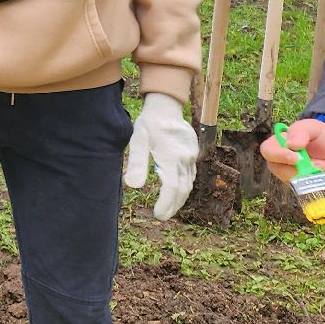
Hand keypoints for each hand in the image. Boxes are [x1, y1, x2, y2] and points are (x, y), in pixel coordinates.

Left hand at [124, 93, 197, 219]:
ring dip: (180, 198)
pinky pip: (191, 175)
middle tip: (162, 217)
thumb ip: (136, 163)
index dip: (166, 204)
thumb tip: (132, 186)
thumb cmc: (149, 124)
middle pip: (183, 189)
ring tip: (169, 209)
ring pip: (189, 183)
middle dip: (173, 206)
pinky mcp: (192, 154)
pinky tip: (177, 193)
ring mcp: (191, 156)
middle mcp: (185, 159)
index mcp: (172, 158)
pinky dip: (184, 187)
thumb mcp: (137, 141)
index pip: (172, 188)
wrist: (166, 106)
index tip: (158, 215)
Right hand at [260, 119, 324, 185]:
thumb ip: (300, 131)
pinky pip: (318, 190)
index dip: (279, 156)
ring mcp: (297, 179)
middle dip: (301, 171)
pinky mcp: (311, 189)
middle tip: (316, 165)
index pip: (268, 152)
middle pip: (281, 172)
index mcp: (279, 146)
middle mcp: (284, 165)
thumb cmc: (323, 137)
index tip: (295, 158)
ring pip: (300, 185)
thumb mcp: (313, 127)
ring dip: (318, 175)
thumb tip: (291, 144)